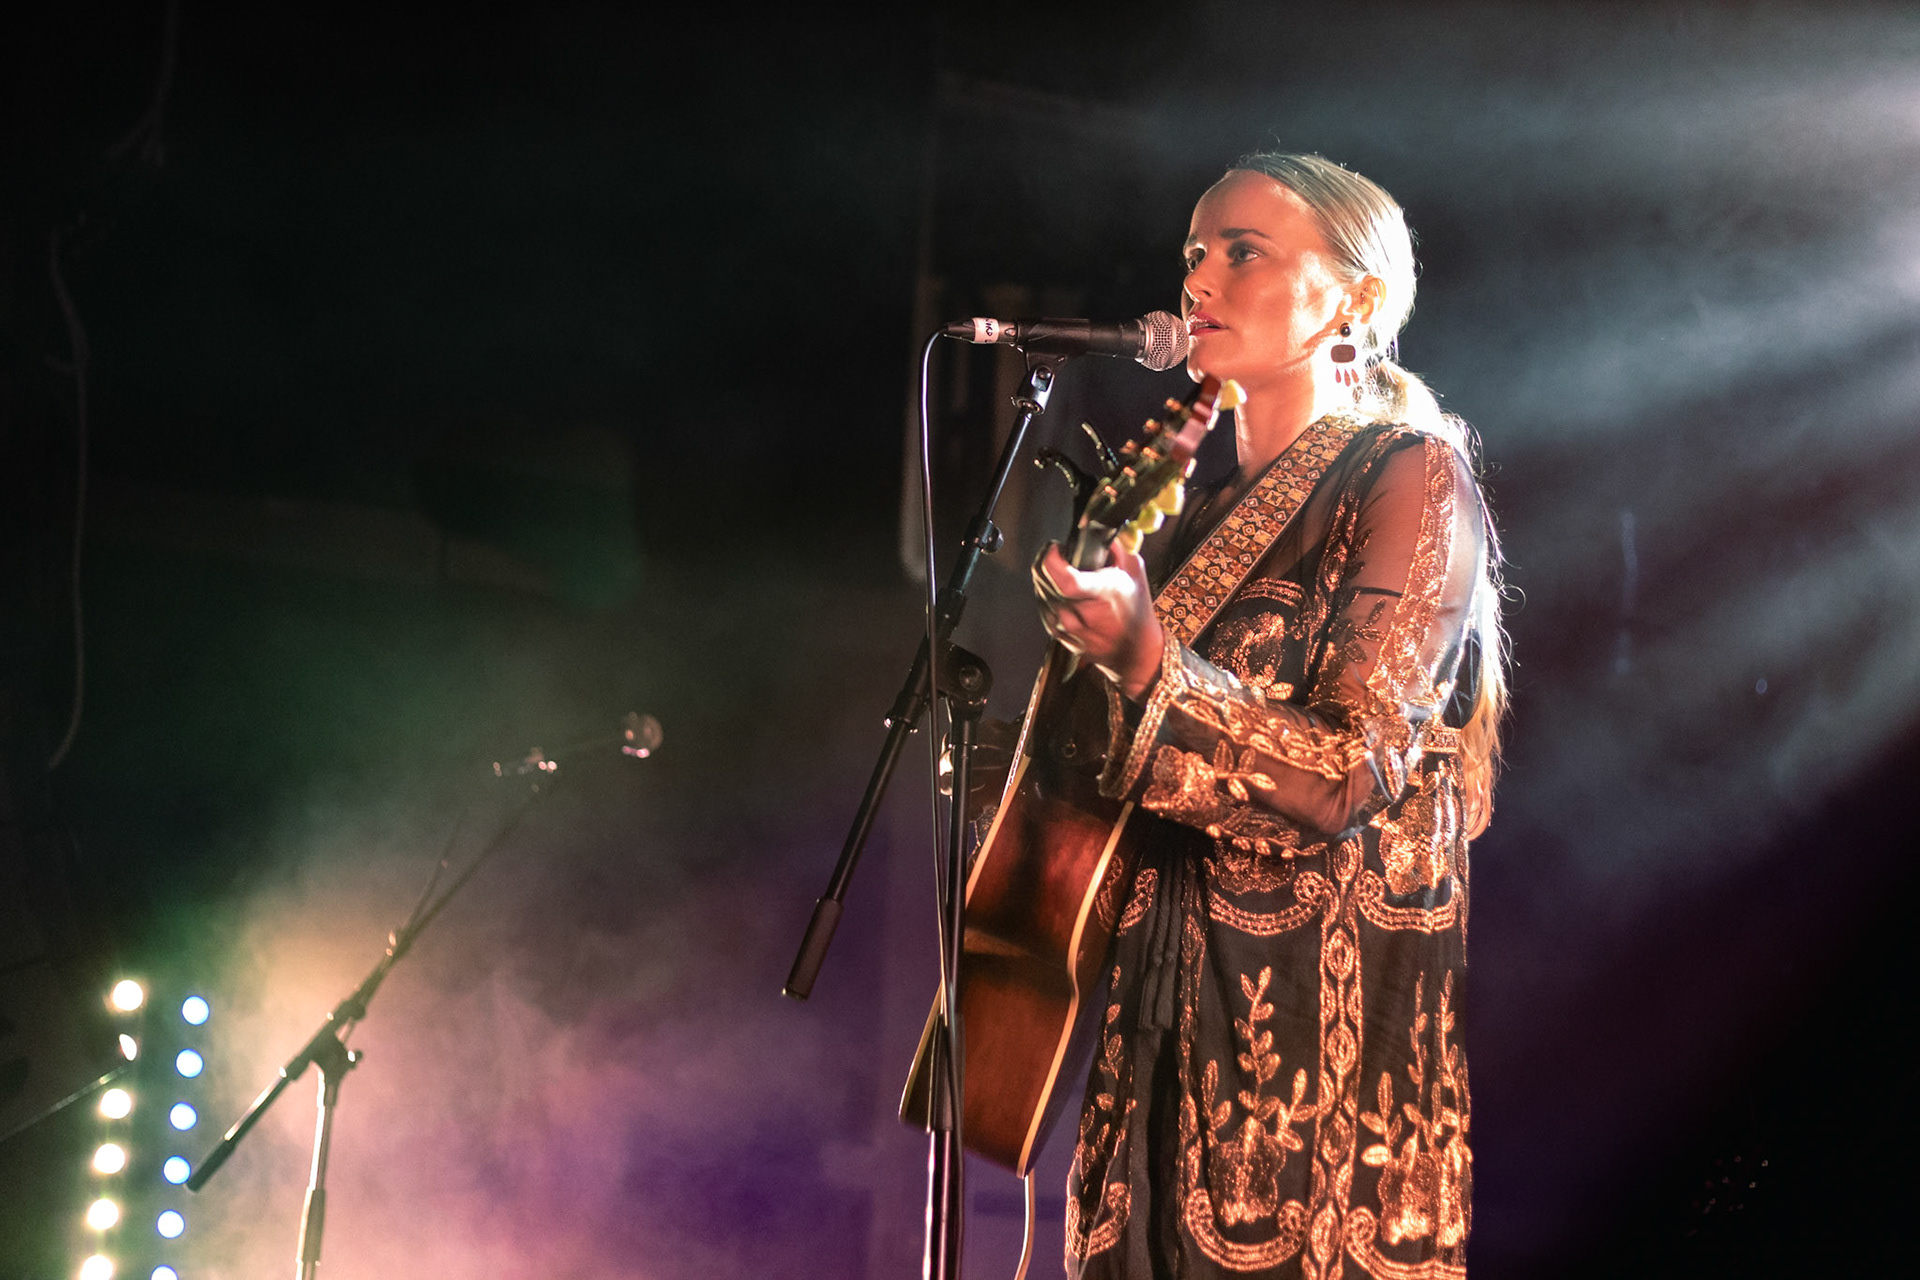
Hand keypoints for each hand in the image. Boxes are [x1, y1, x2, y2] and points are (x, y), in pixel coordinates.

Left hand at [1031, 541, 1163, 699]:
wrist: (1133, 651)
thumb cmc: (1136, 610)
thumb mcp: (1134, 571)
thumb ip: (1114, 547)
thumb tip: (1094, 528)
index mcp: (1101, 595)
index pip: (1065, 580)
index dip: (1052, 558)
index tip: (1057, 547)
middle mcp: (1079, 614)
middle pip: (1043, 580)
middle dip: (1045, 559)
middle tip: (1058, 552)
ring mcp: (1066, 627)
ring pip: (1039, 591)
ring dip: (1044, 576)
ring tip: (1063, 572)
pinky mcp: (1057, 635)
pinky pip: (1042, 605)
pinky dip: (1046, 593)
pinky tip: (1062, 591)